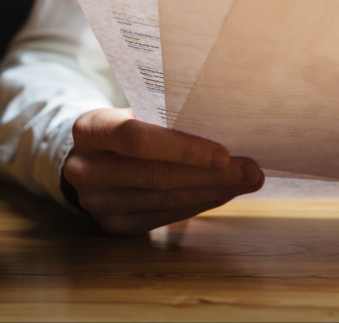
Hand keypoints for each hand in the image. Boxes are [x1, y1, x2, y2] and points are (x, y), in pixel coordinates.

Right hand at [63, 108, 263, 234]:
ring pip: (164, 200)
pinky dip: (199, 203)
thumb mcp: (134, 111)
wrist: (90, 157)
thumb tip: (226, 129)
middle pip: (156, 175)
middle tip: (252, 170)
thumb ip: (166, 119)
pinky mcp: (114, 225)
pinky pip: (165, 216)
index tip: (224, 153)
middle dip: (210, 175)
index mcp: (91, 129)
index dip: (183, 148)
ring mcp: (97, 203)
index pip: (138, 140)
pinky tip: (223, 193)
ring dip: (213, 191)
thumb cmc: (126, 127)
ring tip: (247, 181)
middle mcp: (86, 169)